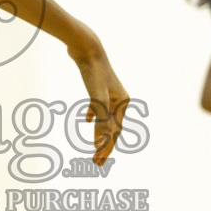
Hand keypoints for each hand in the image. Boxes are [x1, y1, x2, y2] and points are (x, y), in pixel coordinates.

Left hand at [68, 29, 129, 165]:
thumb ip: (100, 120)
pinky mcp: (97, 86)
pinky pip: (97, 106)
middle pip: (112, 128)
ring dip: (99, 133)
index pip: (115, 132)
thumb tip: (100, 143)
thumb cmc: (94, 72)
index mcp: (123, 102)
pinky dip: (93, 114)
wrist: (86, 47)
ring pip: (105, 119)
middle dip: (104, 146)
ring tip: (93, 147)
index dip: (106, 148)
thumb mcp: (97, 99)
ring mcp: (109, 92)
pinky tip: (87, 119)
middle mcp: (119, 99)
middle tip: (96, 163)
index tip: (97, 162)